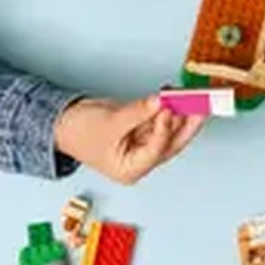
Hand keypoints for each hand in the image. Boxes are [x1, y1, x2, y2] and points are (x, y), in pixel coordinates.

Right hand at [56, 94, 203, 185]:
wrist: (62, 124)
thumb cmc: (78, 133)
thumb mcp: (109, 122)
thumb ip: (138, 112)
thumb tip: (161, 102)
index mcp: (131, 169)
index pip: (156, 149)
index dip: (165, 128)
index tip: (170, 108)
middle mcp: (141, 160)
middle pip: (172, 142)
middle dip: (187, 122)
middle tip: (202, 104)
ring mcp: (143, 144)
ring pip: (169, 129)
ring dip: (180, 111)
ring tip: (191, 95)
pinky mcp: (142, 129)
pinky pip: (160, 118)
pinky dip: (167, 106)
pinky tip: (175, 94)